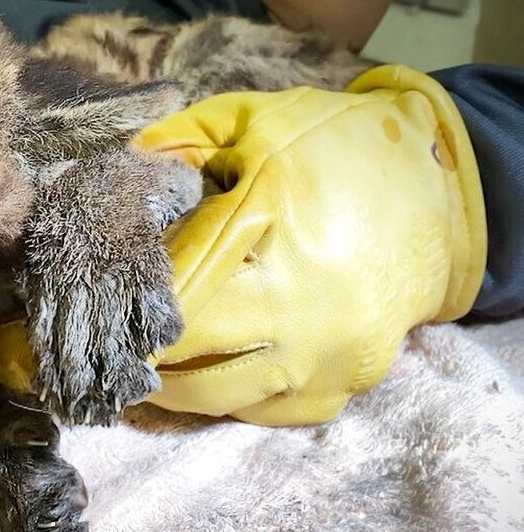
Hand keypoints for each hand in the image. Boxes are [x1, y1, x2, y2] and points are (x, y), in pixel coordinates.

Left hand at [136, 64, 485, 423]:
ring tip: (139, 367)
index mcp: (266, 223)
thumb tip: (122, 165)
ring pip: (213, 394)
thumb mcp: (256, 120)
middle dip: (135, 347)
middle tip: (103, 342)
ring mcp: (320, 353)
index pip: (169, 279)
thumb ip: (182, 139)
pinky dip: (225, 397)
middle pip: (182, 347)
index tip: (88, 305)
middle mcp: (294, 300)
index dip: (121, 297)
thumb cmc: (336, 150)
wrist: (442, 194)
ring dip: (167, 384)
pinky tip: (203, 375)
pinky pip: (261, 412)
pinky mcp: (341, 384)